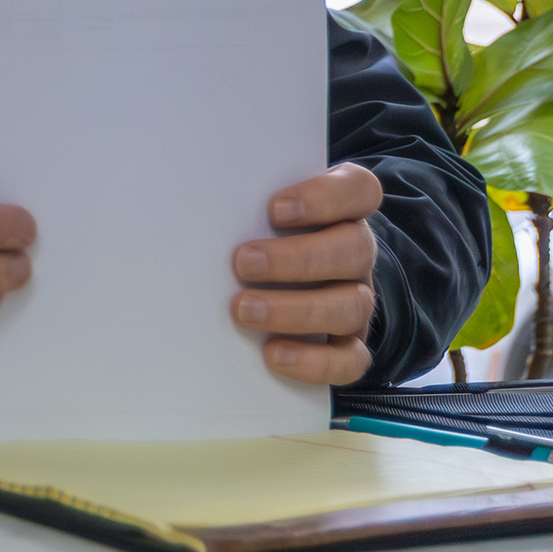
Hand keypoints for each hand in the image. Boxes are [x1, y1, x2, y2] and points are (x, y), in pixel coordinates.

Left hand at [232, 164, 383, 385]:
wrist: (267, 295)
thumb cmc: (253, 242)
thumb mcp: (250, 219)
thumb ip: (242, 208)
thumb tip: (193, 204)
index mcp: (340, 213)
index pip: (359, 190)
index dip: (325, 196)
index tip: (274, 208)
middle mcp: (354, 255)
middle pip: (355, 248)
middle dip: (298, 258)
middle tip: (243, 262)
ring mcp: (356, 301)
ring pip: (352, 305)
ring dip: (297, 309)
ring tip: (244, 309)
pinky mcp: (348, 347)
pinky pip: (350, 360)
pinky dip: (314, 361)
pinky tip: (273, 353)